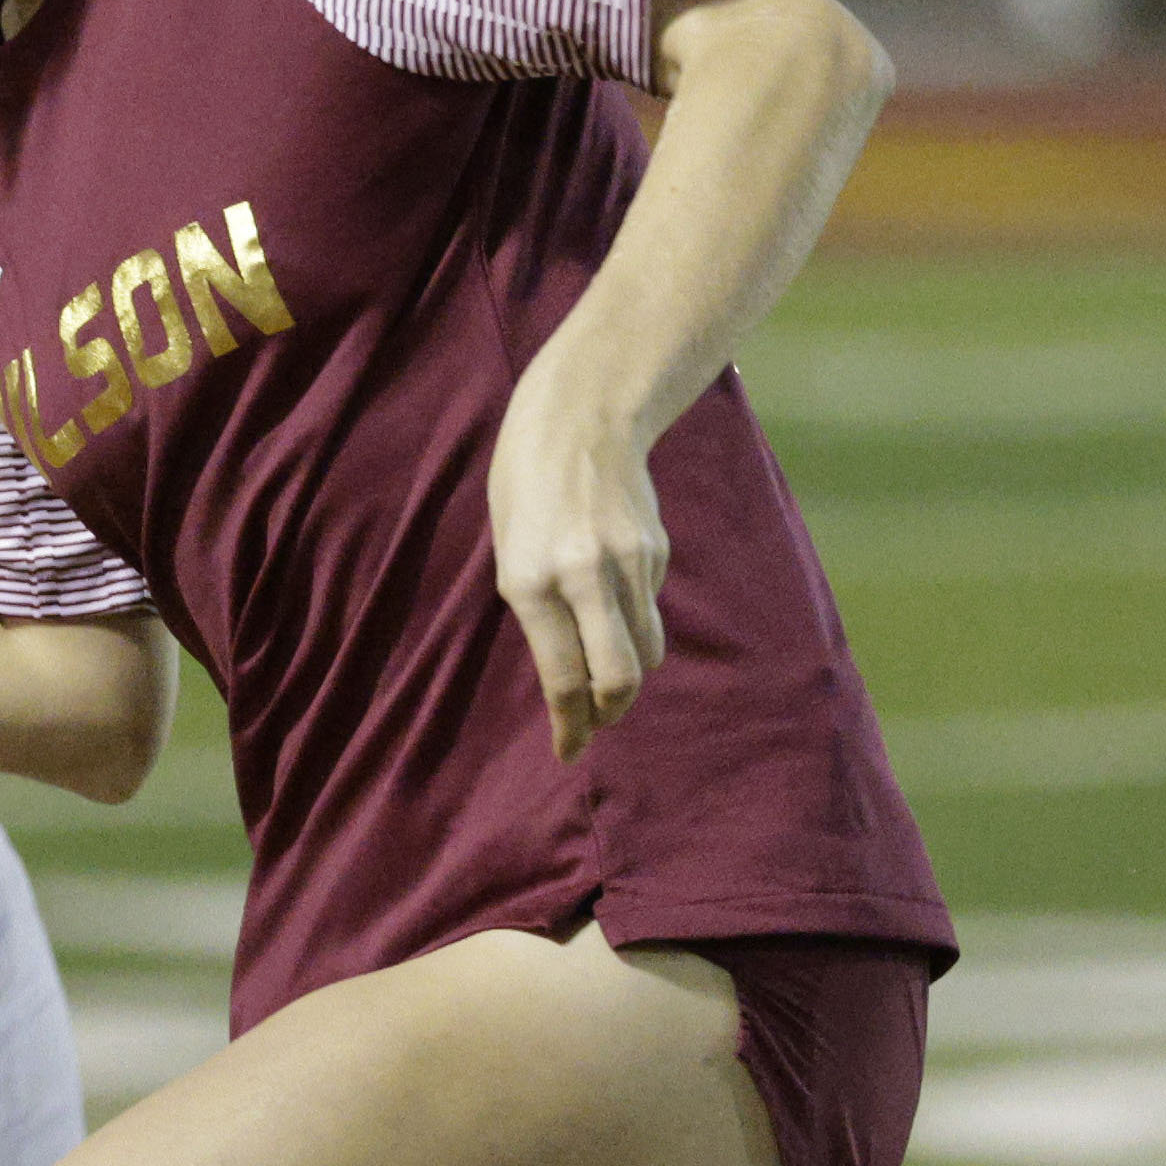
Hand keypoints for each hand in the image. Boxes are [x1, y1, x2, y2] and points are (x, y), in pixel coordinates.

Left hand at [482, 324, 674, 759]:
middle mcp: (583, 576)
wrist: (582, 414)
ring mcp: (628, 562)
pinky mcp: (656, 550)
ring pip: (645, 650)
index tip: (568, 751)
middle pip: (618, 679)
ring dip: (629, 672)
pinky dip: (634, 621)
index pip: (562, 677)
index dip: (569, 725)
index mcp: (531, 580)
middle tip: (597, 721)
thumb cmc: (525, 483)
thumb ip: (536, 608)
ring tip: (607, 671)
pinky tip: (613, 595)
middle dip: (610, 713)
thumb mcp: (509, 548)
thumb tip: (566, 670)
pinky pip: (649, 607)